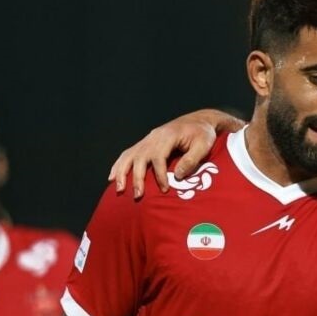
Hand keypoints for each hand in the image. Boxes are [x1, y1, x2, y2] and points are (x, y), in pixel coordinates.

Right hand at [108, 109, 240, 197]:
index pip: (158, 157)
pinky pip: (128, 153)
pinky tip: (112, 177)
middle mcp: (154, 136)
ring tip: (119, 189)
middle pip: (140, 157)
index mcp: (168, 135)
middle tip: (138, 195)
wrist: (199, 121)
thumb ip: (192, 159)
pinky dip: (119, 165)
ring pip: (129, 155)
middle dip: (137, 177)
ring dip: (122, 172)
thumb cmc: (203, 134)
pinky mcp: (146, 143)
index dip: (160, 174)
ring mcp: (148, 139)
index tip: (165, 189)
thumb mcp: (204, 145)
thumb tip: (177, 175)